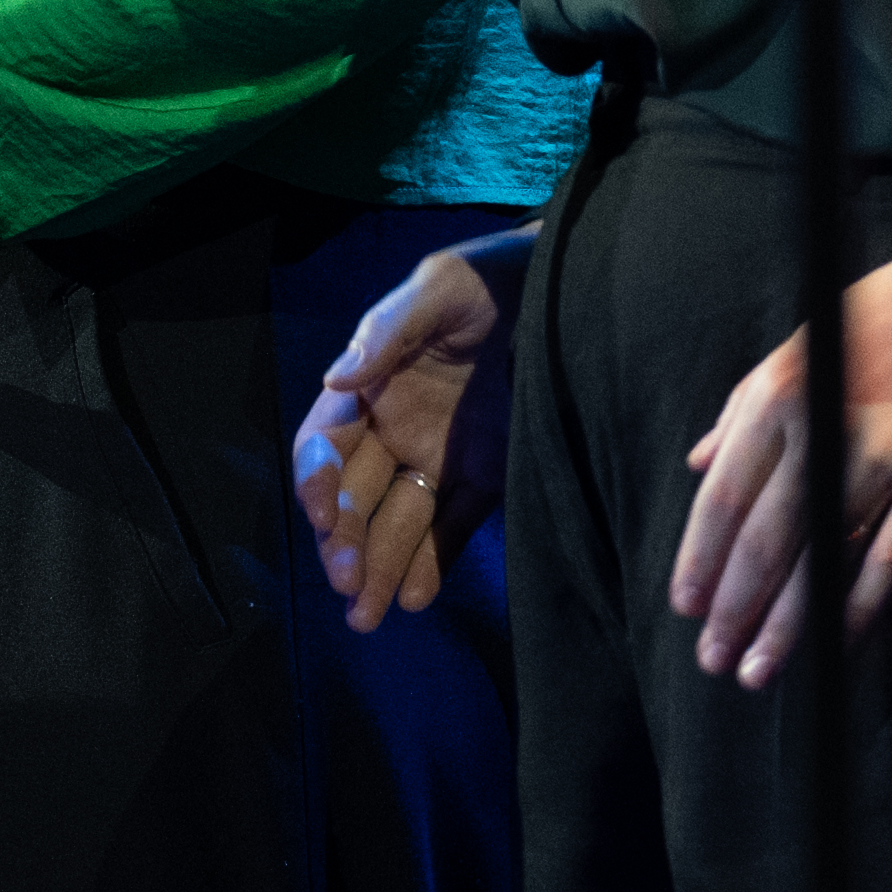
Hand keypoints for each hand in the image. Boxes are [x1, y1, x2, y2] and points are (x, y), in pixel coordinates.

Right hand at [287, 231, 515, 632]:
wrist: (574, 290)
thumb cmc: (495, 277)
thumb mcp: (440, 285)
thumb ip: (388, 330)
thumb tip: (335, 380)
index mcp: (370, 386)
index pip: (326, 444)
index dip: (317, 481)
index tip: (324, 514)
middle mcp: (395, 429)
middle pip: (354, 498)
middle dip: (344, 543)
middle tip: (348, 584)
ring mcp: (439, 459)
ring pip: (396, 524)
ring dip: (379, 568)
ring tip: (372, 615)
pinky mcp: (486, 480)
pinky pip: (451, 529)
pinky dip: (432, 564)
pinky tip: (417, 597)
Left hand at [670, 260, 891, 683]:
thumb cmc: (866, 323)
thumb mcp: (788, 352)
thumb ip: (739, 414)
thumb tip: (699, 465)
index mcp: (778, 399)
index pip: (726, 497)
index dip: (701, 558)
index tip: (686, 606)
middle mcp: (824, 434)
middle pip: (768, 540)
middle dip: (735, 607)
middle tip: (714, 658)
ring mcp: (884, 461)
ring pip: (824, 558)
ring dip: (788, 622)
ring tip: (758, 670)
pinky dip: (863, 604)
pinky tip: (837, 643)